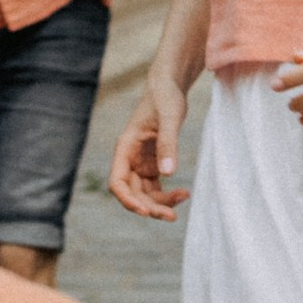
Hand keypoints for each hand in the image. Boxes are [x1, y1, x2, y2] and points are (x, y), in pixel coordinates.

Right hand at [109, 72, 189, 219]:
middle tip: (171, 216)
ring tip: (184, 199)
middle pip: (133, 193)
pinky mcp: (153, 164)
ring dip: (160, 203)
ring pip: (145, 193)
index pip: (117, 182)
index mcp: (125, 148)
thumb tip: (168, 173)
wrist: (169, 87)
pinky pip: (156, 187)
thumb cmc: (165, 98)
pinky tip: (184, 193)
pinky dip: (168, 194)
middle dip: (149, 206)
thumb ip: (168, 144)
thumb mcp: (170, 118)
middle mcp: (129, 159)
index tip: (144, 211)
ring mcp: (140, 163)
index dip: (127, 200)